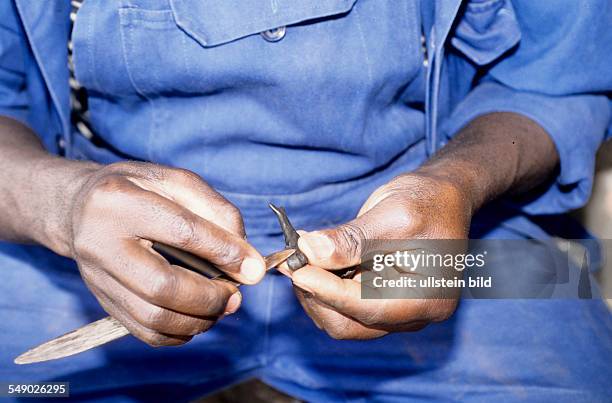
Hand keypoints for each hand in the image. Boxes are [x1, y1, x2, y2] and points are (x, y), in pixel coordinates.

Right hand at [64, 162, 264, 345]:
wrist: (80, 207)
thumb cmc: (138, 189)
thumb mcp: (177, 181)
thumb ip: (217, 212)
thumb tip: (247, 260)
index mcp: (119, 200)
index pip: (182, 232)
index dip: (224, 252)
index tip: (254, 269)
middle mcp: (100, 242)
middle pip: (163, 286)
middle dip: (211, 297)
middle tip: (236, 294)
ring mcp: (96, 277)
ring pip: (154, 317)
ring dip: (200, 319)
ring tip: (221, 305)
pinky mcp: (102, 301)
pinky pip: (145, 332)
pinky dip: (181, 332)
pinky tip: (198, 316)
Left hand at [289, 171, 471, 338]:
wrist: (441, 196)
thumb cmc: (426, 201)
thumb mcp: (391, 215)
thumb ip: (351, 239)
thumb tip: (310, 252)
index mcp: (427, 298)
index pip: (366, 307)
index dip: (326, 290)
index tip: (296, 270)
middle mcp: (414, 314)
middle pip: (350, 324)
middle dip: (317, 294)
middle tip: (293, 263)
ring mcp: (397, 311)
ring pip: (342, 318)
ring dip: (316, 291)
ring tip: (301, 257)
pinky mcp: (380, 300)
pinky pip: (344, 306)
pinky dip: (324, 286)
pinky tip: (314, 260)